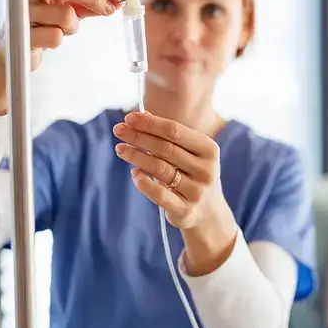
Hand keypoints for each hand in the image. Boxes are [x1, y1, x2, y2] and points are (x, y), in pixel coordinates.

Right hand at [0, 0, 125, 115]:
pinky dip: (59, 40)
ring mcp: (21, 10)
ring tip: (60, 30)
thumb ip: (88, 2)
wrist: (10, 54)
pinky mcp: (20, 34)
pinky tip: (46, 40)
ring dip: (72, 27)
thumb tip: (115, 0)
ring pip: (66, 14)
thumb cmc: (40, 25)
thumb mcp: (65, 8)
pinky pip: (56, 37)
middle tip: (110, 10)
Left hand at [113, 112, 229, 230]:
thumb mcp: (189, 153)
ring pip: (159, 169)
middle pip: (165, 148)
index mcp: (209, 149)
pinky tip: (134, 173)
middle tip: (118, 130)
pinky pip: (159, 195)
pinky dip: (144, 182)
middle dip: (139, 137)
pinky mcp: (185, 210)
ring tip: (120, 149)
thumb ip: (169, 135)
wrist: (209, 213)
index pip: (175, 130)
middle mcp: (206, 169)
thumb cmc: (193, 174)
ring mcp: (197, 191)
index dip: (150, 123)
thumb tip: (142, 115)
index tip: (129, 117)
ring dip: (136, 156)